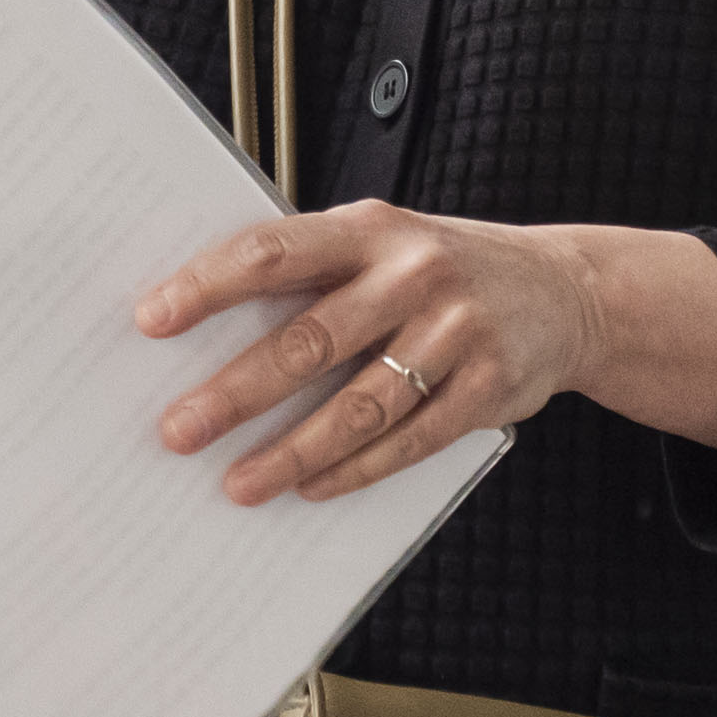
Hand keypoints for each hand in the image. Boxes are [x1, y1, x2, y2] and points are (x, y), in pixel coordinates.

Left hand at [136, 203, 600, 503]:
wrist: (564, 291)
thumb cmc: (439, 268)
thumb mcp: (380, 242)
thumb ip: (311, 272)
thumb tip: (204, 327)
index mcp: (370, 227)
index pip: (273, 252)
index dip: (208, 285)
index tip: (152, 320)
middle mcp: (413, 274)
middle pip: (310, 340)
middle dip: (236, 392)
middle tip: (179, 428)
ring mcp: (455, 333)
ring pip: (359, 406)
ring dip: (291, 452)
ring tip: (237, 482)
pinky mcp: (486, 390)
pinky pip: (409, 441)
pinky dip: (354, 470)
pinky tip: (309, 488)